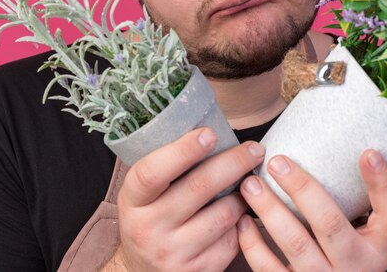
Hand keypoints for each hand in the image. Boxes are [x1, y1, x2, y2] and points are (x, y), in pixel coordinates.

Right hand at [111, 127, 264, 270]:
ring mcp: (172, 254)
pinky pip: (232, 240)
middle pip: (198, 187)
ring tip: (249, 182)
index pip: (153, 172)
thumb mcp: (144, 193)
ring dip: (243, 193)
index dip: (182, 150)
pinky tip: (240, 213)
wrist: (143, 271)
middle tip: (254, 148)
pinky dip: (241, 222)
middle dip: (234, 162)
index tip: (210, 134)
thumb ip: (166, 167)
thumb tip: (208, 130)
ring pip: (223, 213)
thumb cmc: (150, 217)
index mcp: (132, 201)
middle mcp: (148, 229)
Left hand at [237, 150, 386, 270]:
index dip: (382, 183)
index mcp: (378, 247)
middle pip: (329, 223)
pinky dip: (252, 243)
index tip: (368, 152)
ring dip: (269, 210)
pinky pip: (269, 269)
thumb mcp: (362, 233)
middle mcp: (355, 266)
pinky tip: (242, 219)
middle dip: (301, 189)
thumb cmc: (343, 255)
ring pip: (295, 243)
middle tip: (276, 161)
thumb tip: (347, 147)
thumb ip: (357, 201)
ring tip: (250, 184)